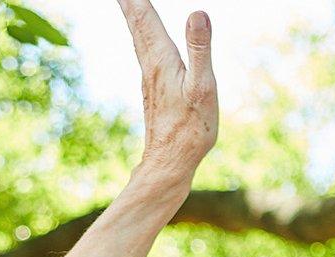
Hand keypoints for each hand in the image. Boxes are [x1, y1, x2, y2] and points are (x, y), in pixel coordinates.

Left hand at [117, 0, 216, 187]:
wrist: (170, 162)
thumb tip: (198, 13)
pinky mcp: (154, 84)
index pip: (143, 15)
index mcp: (160, 58)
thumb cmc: (190, 129)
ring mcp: (150, 74)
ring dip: (132, 10)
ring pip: (138, 32)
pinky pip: (144, 46)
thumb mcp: (202, 87)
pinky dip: (141, 29)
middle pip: (135, 20)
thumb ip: (200, 49)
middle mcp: (150, 62)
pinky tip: (144, 31)